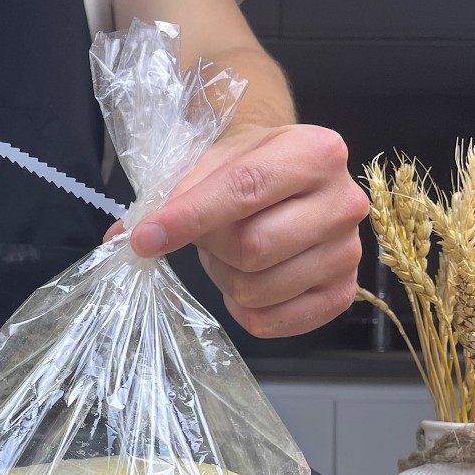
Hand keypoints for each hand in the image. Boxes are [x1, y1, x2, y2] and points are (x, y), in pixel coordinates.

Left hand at [106, 125, 368, 337]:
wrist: (285, 176)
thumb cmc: (243, 167)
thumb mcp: (208, 163)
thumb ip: (167, 196)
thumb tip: (124, 239)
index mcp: (315, 152)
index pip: (244, 189)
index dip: (189, 218)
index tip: (145, 238)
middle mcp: (344, 201)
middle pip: (251, 247)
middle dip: (211, 248)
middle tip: (208, 237)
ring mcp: (350, 251)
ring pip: (258, 288)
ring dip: (226, 279)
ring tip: (230, 255)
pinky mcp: (343, 292)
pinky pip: (276, 321)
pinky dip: (246, 311)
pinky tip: (245, 286)